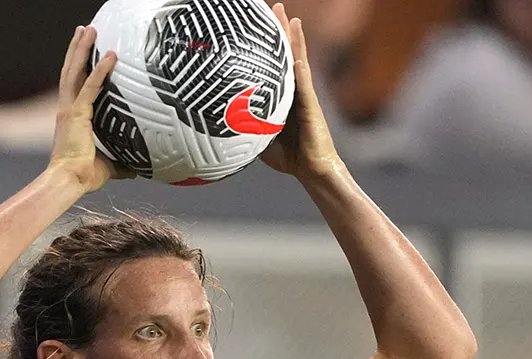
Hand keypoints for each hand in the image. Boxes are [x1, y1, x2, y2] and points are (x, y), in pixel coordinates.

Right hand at [48, 26, 133, 192]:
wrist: (69, 182)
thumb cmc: (84, 177)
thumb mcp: (109, 167)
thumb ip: (122, 164)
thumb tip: (137, 169)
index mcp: (72, 119)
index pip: (75, 86)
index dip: (79, 69)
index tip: (85, 54)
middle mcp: (67, 109)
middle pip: (70, 71)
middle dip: (77, 49)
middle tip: (84, 30)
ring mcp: (69, 110)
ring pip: (74, 71)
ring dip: (82, 49)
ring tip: (89, 29)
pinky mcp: (76, 114)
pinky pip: (90, 86)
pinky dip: (100, 70)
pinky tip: (111, 56)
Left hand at [261, 4, 344, 182]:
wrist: (311, 170)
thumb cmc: (289, 155)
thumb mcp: (258, 136)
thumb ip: (245, 125)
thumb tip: (220, 120)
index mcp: (282, 95)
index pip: (272, 63)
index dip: (266, 42)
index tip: (256, 21)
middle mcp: (294, 91)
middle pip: (286, 54)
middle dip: (280, 30)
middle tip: (273, 6)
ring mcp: (304, 97)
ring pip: (298, 62)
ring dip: (294, 40)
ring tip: (290, 18)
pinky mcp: (311, 108)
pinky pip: (304, 87)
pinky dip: (300, 71)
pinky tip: (296, 57)